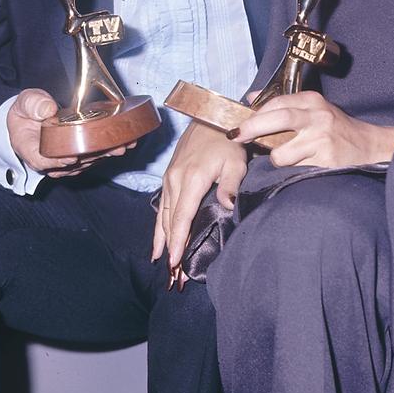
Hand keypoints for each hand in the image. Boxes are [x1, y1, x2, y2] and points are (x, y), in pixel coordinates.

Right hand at [7, 88, 131, 177]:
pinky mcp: (79, 156)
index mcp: (30, 148)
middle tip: (112, 149)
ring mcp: (65, 159)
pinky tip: (122, 144)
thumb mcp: (25, 102)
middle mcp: (49, 159)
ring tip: (122, 146)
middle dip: (93, 156)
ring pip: (86, 161)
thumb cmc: (27, 111)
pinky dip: (107, 151)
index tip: (72, 157)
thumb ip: (33, 104)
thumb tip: (48, 109)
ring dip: (105, 154)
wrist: (32, 117)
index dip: (57, 162)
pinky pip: (93, 156)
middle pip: (71, 164)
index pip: (42, 160)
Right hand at [152, 121, 247, 270]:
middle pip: (170, 220)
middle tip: (172, 275)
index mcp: (192, 179)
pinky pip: (161, 204)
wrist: (210, 117)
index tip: (174, 262)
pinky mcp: (169, 175)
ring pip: (162, 214)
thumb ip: (231, 185)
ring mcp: (169, 178)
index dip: (177, 241)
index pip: (182, 217)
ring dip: (161, 238)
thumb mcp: (236, 161)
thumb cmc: (227, 140)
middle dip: (170, 247)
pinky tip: (157, 238)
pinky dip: (158, 224)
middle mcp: (175, 180)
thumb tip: (227, 207)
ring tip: (160, 261)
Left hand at [233, 91, 393, 169]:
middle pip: (277, 118)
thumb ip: (283, 104)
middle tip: (237, 136)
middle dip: (252, 128)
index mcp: (312, 100)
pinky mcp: (325, 159)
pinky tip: (302, 165)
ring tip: (287, 158)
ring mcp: (322, 138)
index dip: (254, 115)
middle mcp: (317, 116)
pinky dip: (291, 169)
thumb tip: (251, 98)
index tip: (237, 125)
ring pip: (281, 152)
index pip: (276, 103)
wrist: (369, 147)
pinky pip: (294, 168)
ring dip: (276, 159)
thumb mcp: (313, 110)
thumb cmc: (335, 129)